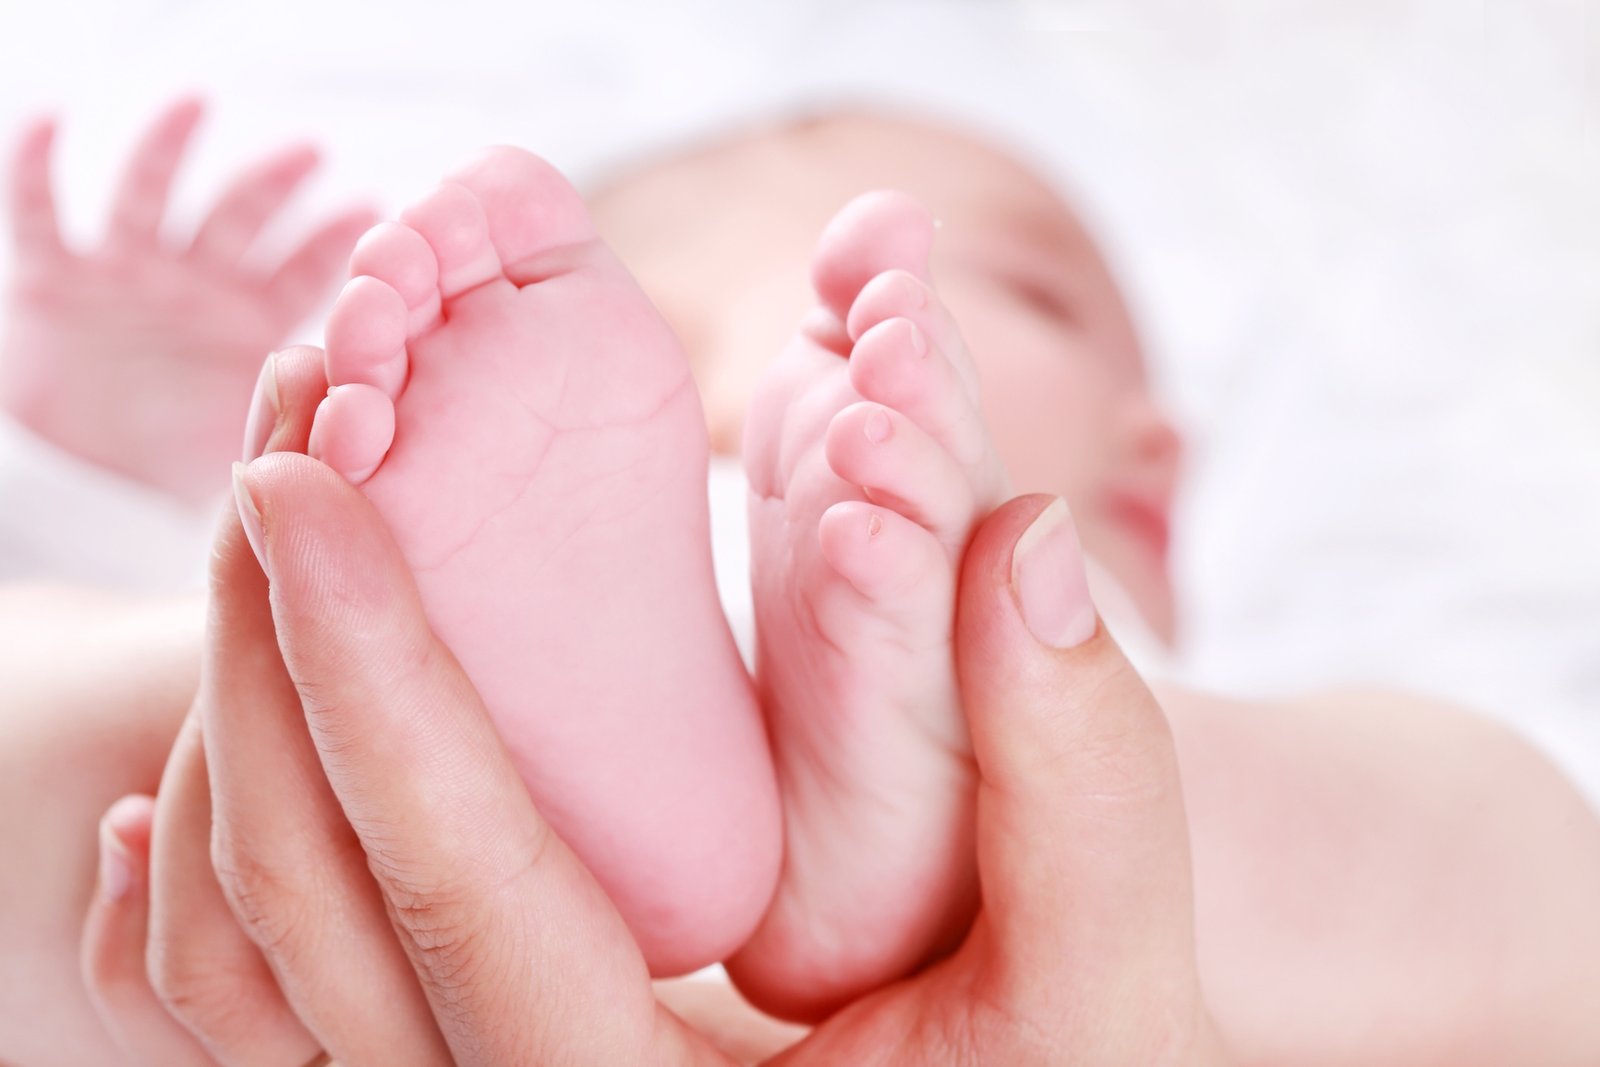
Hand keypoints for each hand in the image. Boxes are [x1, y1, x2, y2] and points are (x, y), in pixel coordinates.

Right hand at [1, 98, 374, 501]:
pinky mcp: (55, 277)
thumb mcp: (253, 462)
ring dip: (169, 148)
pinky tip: (47, 123)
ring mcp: (130, 272)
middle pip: (241, 216)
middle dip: (274, 183)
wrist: (89, 466)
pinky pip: (41, 211)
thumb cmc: (185, 456)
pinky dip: (40, 167)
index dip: (334, 244)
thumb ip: (308, 462)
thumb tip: (387, 496)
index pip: (304, 271)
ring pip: (150, 194)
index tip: (375, 214)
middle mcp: (198, 281)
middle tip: (313, 153)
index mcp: (254, 318)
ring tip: (196, 104)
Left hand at [79, 350, 1230, 1063]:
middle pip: (299, 899)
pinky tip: (197, 772)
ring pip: (242, 956)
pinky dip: (206, 881)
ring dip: (228, 734)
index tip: (300, 483)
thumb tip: (1019, 537)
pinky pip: (256, 1012)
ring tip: (255, 556)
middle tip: (274, 452)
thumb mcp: (1101, 978)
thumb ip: (1080, 773)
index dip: (371, 664)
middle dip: (261, 656)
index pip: (459, 876)